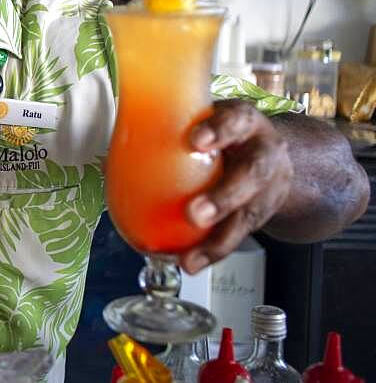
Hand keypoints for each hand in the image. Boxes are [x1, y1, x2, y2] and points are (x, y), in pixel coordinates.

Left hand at [180, 99, 292, 273]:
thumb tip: (110, 157)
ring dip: (217, 240)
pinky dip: (212, 252)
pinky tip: (190, 262)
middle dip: (223, 197)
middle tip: (193, 213)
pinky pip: (237, 236)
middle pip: (251, 175)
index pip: (236, 120)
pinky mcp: (259, 215)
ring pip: (248, 215)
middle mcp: (262, 154)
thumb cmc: (226, 134)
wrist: (271, 155)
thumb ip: (168, 131)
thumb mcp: (206, 121)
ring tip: (189, 257)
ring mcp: (266, 189)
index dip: (219, 130)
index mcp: (244, 122)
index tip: (195, 140)